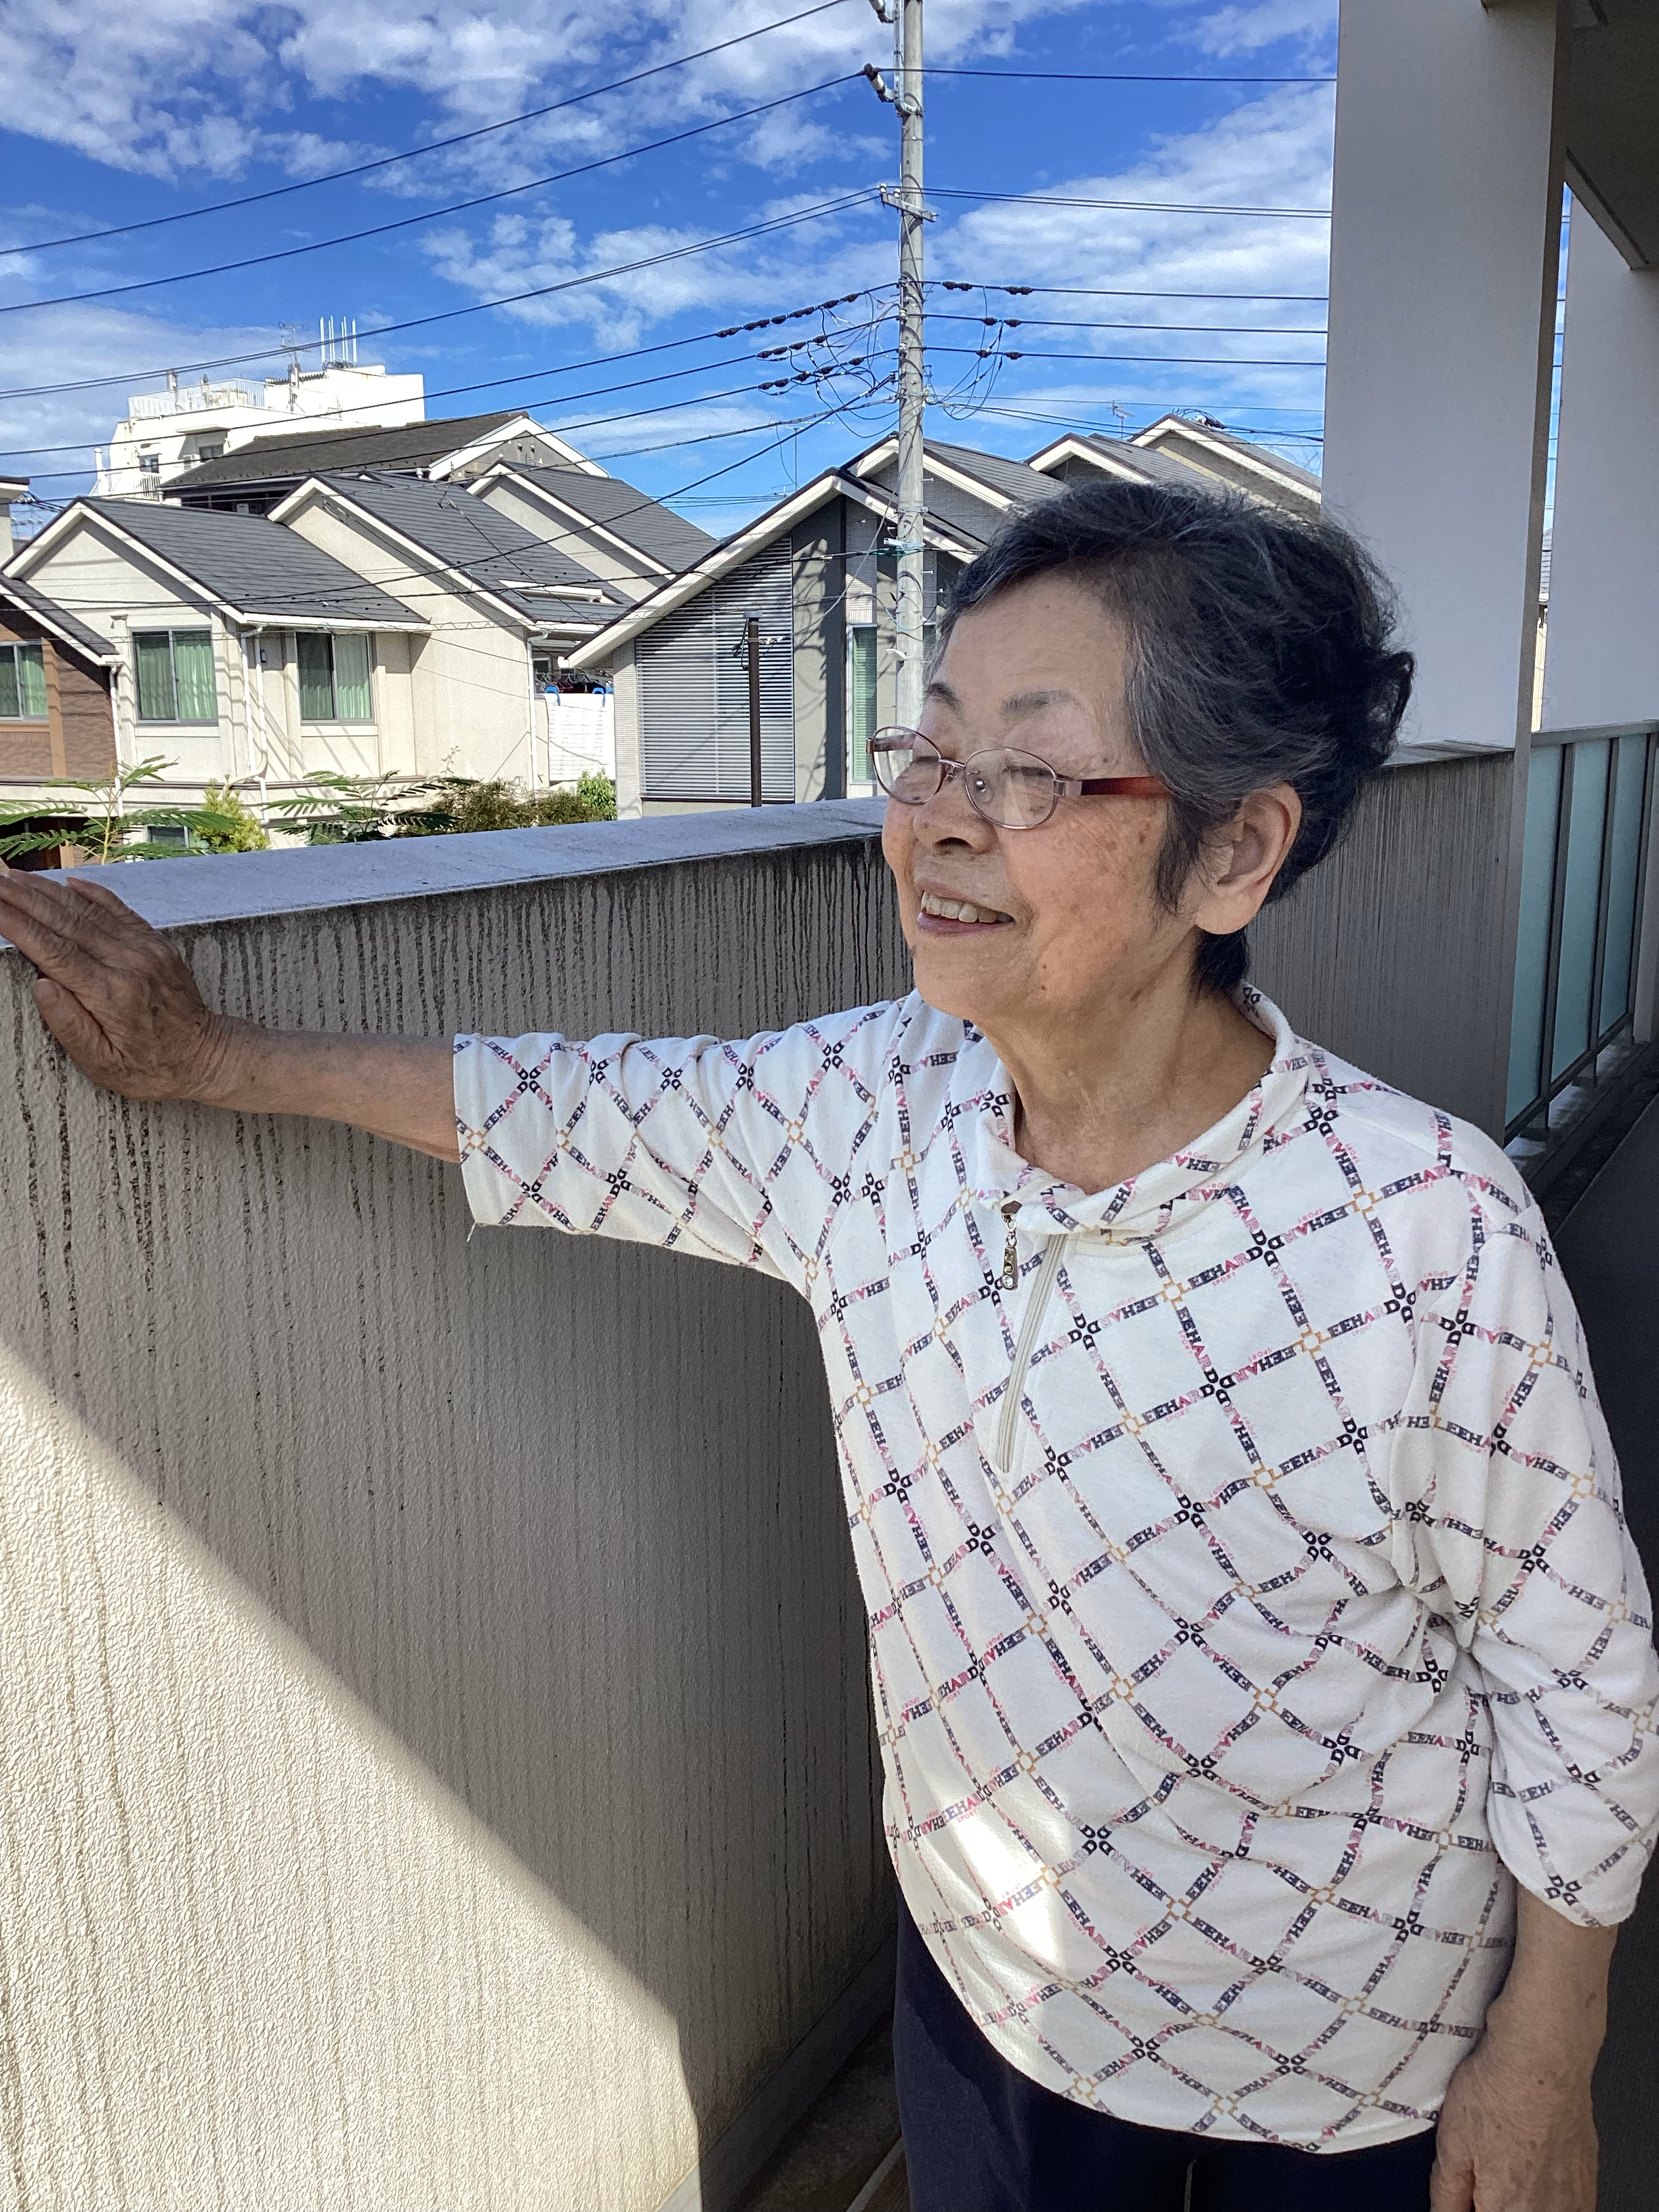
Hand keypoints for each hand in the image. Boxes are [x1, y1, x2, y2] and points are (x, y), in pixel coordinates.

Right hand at [0, 869, 239, 1102]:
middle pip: (65, 922)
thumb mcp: (105, 1064)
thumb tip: (41, 985)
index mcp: (111, 994)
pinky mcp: (156, 943)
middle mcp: (129, 962)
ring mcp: (145, 949)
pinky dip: (92, 893)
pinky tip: (68, 880)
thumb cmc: (152, 1067)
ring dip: (48, 890)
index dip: (17, 925)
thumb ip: (71, 1026)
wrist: (207, 1056)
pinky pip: (119, 910)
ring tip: (15, 877)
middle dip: (23, 899)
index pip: (53, 950)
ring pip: (89, 911)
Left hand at [1429, 2026, 1598, 2211]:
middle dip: (1494, 2201)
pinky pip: (1567, 2206)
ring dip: (1519, 2202)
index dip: (1469, 2206)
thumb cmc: (1499, 2092)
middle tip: (1483, 2171)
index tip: (1466, 2191)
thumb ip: (1447, 2194)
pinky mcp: (1587, 2181)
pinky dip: (1546, 2196)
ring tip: (1505, 2164)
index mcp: (1508, 2210)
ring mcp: (1573, 2200)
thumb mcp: (1451, 2146)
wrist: (1544, 2058)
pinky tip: (1530, 2166)